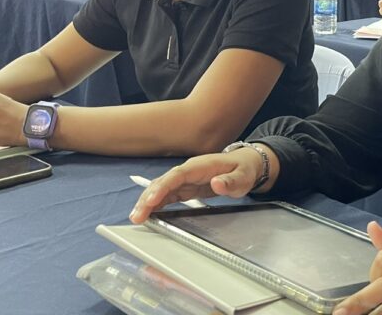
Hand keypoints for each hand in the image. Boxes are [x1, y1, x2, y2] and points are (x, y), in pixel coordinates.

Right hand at [129, 149, 263, 222]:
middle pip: (163, 183)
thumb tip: (216, 183)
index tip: (152, 200)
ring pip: (162, 189)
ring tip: (136, 218)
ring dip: (148, 202)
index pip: (176, 176)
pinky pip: (167, 195)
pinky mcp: (186, 188)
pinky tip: (148, 214)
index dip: (163, 187)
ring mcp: (185, 179)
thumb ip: (230, 181)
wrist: (245, 164)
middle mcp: (188, 171)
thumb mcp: (242, 177)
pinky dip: (156, 204)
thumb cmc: (243, 170)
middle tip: (137, 216)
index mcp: (199, 166)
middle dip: (148, 198)